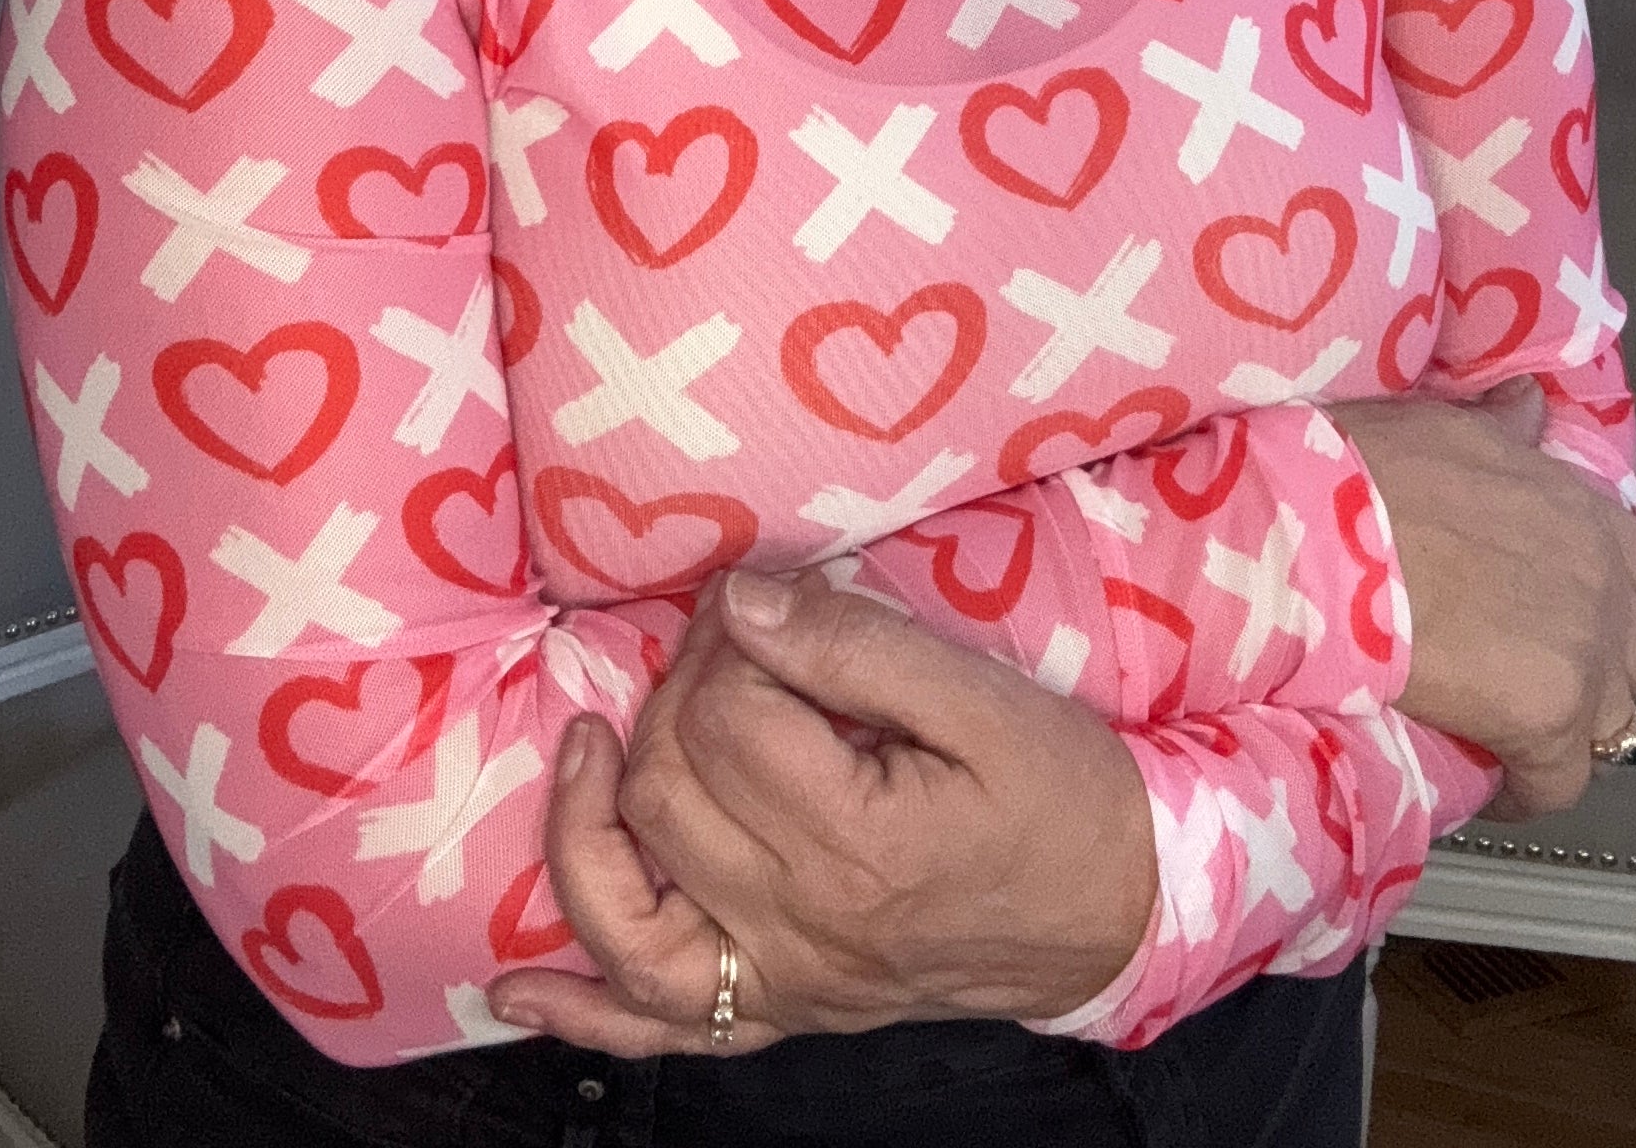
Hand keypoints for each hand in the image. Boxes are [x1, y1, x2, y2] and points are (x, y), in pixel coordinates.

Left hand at [485, 568, 1156, 1055]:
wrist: (1118, 910)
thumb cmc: (1061, 794)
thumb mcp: (982, 698)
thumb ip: (858, 647)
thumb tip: (742, 602)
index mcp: (856, 844)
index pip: (728, 718)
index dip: (731, 641)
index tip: (763, 605)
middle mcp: (802, 929)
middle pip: (668, 794)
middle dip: (673, 696)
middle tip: (721, 646)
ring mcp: (784, 984)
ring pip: (630, 915)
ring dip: (585, 827)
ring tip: (583, 747)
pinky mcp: (784, 1012)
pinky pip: (659, 1033)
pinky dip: (581, 1019)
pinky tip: (517, 994)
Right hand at [1337, 378, 1635, 817]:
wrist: (1325, 532)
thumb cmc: (1366, 472)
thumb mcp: (1444, 426)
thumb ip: (1504, 427)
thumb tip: (1529, 406)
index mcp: (1582, 509)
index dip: (1606, 606)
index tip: (1556, 625)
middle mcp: (1602, 581)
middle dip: (1601, 677)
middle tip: (1536, 686)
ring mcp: (1586, 653)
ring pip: (1619, 725)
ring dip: (1576, 735)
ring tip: (1518, 740)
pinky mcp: (1550, 719)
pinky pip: (1563, 783)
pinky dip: (1532, 790)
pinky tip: (1493, 787)